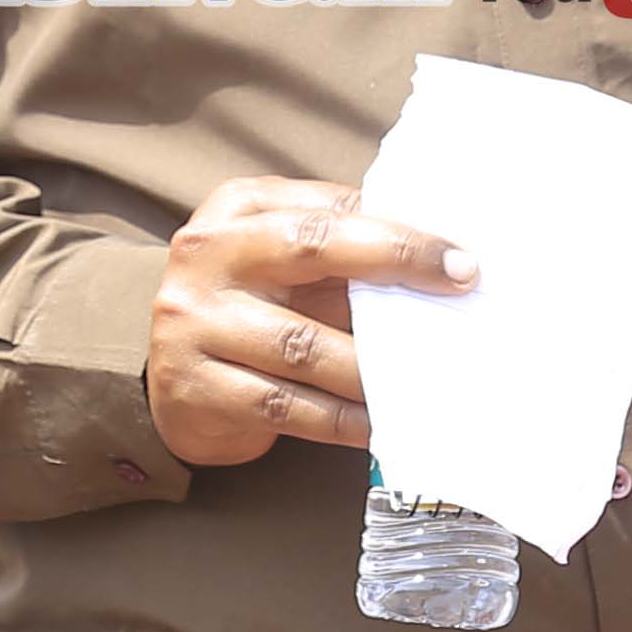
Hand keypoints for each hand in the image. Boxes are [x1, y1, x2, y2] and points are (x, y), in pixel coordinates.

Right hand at [145, 175, 475, 469]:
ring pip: (303, 344)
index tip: (463, 258)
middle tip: (460, 288)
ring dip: (373, 367)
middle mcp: (207, 254)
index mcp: (237, 209)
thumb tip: (444, 260)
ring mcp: (192, 321)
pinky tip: (380, 424)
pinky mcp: (192, 386)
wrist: (169, 383)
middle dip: (396, 262)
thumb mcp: (281, 263)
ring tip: (427, 376)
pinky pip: (285, 406)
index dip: (399, 229)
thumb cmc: (252, 311)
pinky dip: (341, 419)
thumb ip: (342, 250)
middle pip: (311, 246)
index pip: (329, 208)